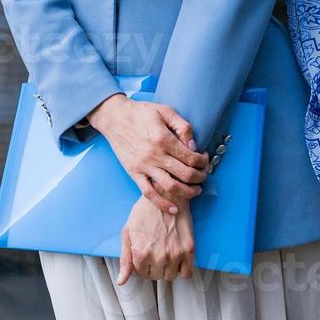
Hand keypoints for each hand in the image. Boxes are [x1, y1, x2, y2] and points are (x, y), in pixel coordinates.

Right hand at [87, 94, 209, 213]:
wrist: (115, 117)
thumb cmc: (141, 113)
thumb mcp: (165, 111)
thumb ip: (183, 126)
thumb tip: (194, 146)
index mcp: (164, 138)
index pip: (192, 158)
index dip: (203, 161)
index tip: (205, 160)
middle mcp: (155, 155)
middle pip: (185, 174)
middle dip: (200, 177)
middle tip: (203, 175)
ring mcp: (144, 166)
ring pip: (171, 187)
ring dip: (188, 192)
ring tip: (196, 190)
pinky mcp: (134, 173)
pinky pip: (149, 193)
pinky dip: (162, 204)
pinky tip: (173, 208)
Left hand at [118, 196, 195, 283]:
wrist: (165, 195)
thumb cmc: (144, 212)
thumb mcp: (128, 232)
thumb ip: (125, 259)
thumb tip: (121, 282)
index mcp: (140, 254)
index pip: (141, 274)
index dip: (141, 264)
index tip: (145, 253)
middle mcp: (158, 257)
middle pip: (156, 276)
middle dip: (154, 267)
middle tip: (155, 251)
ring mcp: (175, 255)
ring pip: (170, 276)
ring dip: (167, 269)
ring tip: (165, 252)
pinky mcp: (189, 250)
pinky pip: (187, 274)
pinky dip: (182, 270)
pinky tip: (177, 258)